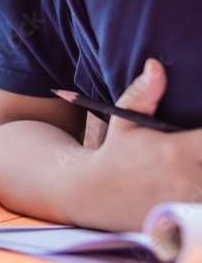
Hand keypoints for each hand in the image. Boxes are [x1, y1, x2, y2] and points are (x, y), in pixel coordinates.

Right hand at [68, 58, 201, 230]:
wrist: (96, 197)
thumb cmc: (116, 153)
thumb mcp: (124, 120)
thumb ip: (144, 93)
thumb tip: (155, 64)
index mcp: (177, 151)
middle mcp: (188, 180)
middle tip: (198, 151)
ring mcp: (190, 205)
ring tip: (196, 164)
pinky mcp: (190, 222)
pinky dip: (201, 195)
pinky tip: (193, 182)